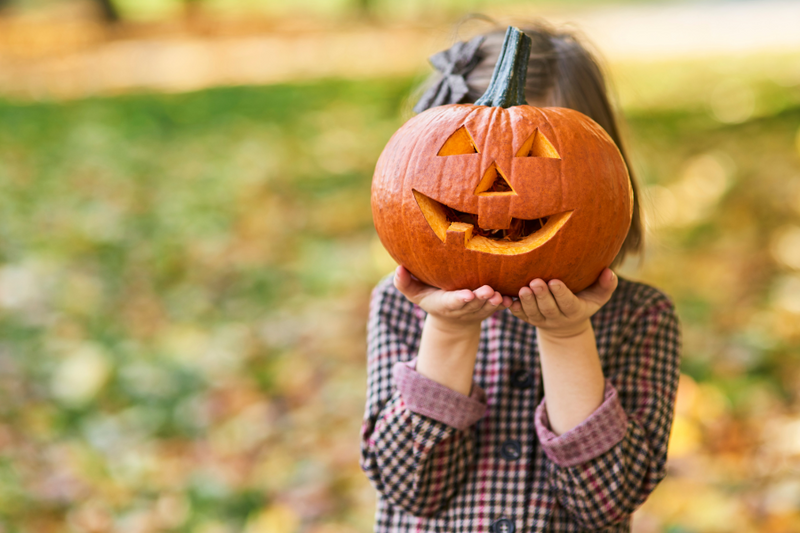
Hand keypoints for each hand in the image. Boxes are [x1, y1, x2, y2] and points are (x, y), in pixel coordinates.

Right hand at [393, 266, 512, 329]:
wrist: (452, 316)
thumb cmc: (431, 297)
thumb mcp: (414, 292)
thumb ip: (404, 283)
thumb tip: (399, 268)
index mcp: (445, 303)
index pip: (452, 302)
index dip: (460, 300)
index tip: (467, 295)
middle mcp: (463, 308)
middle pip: (473, 305)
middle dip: (480, 299)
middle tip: (488, 291)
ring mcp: (478, 309)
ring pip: (487, 307)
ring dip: (494, 303)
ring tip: (499, 295)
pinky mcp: (490, 308)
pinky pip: (499, 308)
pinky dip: (505, 304)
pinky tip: (512, 299)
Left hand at [509, 268, 617, 337]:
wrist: (566, 325)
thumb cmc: (585, 301)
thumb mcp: (599, 296)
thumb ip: (606, 285)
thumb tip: (610, 271)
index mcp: (574, 310)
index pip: (568, 304)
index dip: (561, 294)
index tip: (555, 281)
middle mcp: (556, 317)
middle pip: (548, 309)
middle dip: (542, 296)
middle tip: (535, 282)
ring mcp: (540, 320)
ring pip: (532, 313)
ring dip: (526, 302)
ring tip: (522, 289)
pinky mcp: (527, 318)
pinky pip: (520, 315)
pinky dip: (513, 308)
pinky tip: (507, 299)